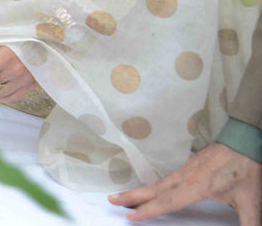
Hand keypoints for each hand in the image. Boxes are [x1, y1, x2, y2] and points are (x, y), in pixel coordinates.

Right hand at [109, 142, 261, 224]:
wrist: (245, 142)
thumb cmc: (246, 169)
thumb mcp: (251, 201)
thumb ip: (251, 222)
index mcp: (197, 186)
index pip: (168, 201)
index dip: (148, 210)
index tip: (130, 217)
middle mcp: (186, 177)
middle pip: (155, 190)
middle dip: (132, 196)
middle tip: (111, 200)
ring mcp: (186, 170)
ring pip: (158, 183)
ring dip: (140, 191)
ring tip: (123, 196)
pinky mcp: (189, 166)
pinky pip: (165, 178)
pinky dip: (153, 186)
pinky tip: (152, 189)